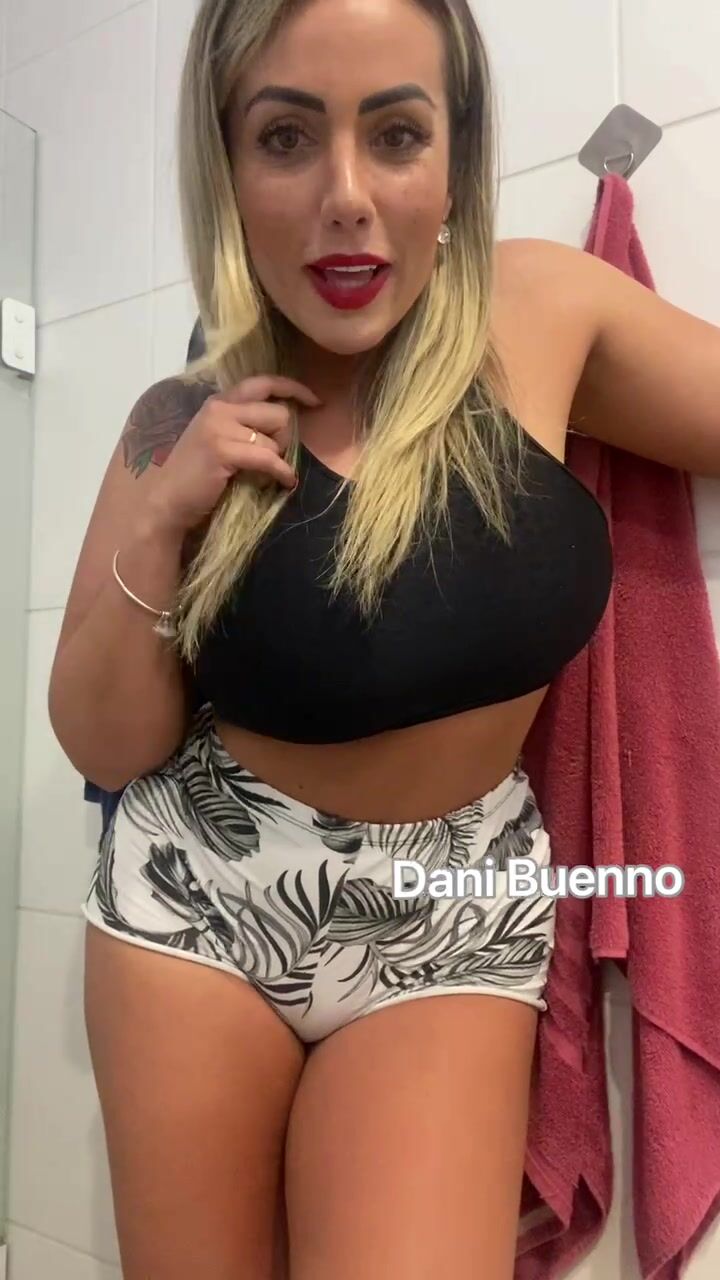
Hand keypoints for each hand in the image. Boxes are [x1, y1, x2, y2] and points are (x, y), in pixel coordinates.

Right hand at [147, 375, 320, 532]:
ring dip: (276, 460)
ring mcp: (219, 428)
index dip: (293, 388)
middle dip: (284, 439)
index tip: (315, 400)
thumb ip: (244, 424)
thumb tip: (284, 423)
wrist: (166, 499)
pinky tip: (285, 481)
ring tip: (263, 473)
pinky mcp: (222, 451)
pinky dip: (281, 472)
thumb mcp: (218, 438)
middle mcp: (219, 408)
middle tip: (274, 457)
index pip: (263, 383)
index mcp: (219, 401)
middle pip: (278, 413)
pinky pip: (269, 459)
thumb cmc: (196, 474)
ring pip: (274, 439)